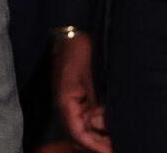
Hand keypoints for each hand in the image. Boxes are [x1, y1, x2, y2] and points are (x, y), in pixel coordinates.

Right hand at [52, 32, 110, 152]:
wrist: (68, 34)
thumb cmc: (77, 52)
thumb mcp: (89, 79)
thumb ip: (92, 103)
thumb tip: (98, 124)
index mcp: (64, 100)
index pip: (77, 132)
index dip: (93, 145)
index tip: (109, 150)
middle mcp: (63, 103)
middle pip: (77, 132)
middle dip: (95, 142)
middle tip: (113, 146)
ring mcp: (67, 98)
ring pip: (79, 124)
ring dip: (94, 133)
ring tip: (111, 137)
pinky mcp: (72, 94)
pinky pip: (81, 114)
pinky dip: (93, 122)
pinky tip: (103, 122)